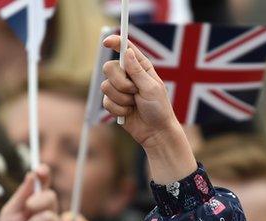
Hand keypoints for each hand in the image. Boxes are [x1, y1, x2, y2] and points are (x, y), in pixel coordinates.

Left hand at [0, 165, 65, 220]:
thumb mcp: (11, 212)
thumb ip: (23, 194)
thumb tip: (33, 173)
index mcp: (38, 207)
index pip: (45, 187)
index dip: (45, 176)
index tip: (41, 169)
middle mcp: (50, 216)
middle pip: (51, 197)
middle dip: (36, 202)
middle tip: (27, 211)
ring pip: (50, 217)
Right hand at [100, 35, 195, 183]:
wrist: (156, 132)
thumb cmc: (159, 109)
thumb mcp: (151, 88)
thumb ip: (137, 71)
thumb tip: (127, 52)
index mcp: (141, 67)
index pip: (125, 49)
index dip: (115, 42)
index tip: (107, 42)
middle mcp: (128, 75)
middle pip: (109, 67)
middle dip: (120, 82)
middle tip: (134, 91)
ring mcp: (119, 89)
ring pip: (105, 86)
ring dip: (121, 98)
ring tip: (134, 104)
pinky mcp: (113, 103)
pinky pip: (105, 101)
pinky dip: (118, 109)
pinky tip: (129, 113)